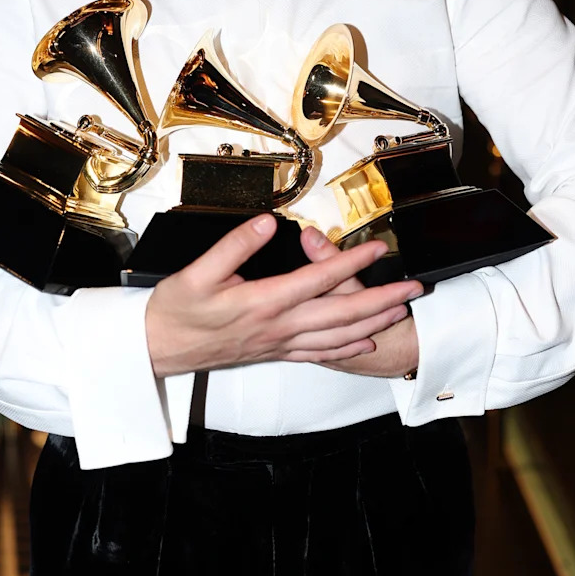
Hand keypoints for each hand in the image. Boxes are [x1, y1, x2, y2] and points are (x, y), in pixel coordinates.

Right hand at [144, 214, 423, 377]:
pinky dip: (347, 347)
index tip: (378, 248)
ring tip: (402, 310)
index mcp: (264, 302)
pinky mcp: (274, 352)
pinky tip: (365, 340)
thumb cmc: (177, 309)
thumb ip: (235, 245)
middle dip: (382, 299)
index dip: (352, 263)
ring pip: (337, 335)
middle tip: (414, 287)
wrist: (159, 349)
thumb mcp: (199, 271)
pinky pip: (320, 353)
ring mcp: (279, 343)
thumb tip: (267, 222)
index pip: (319, 280)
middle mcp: (279, 326)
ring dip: (373, 322)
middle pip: (342, 312)